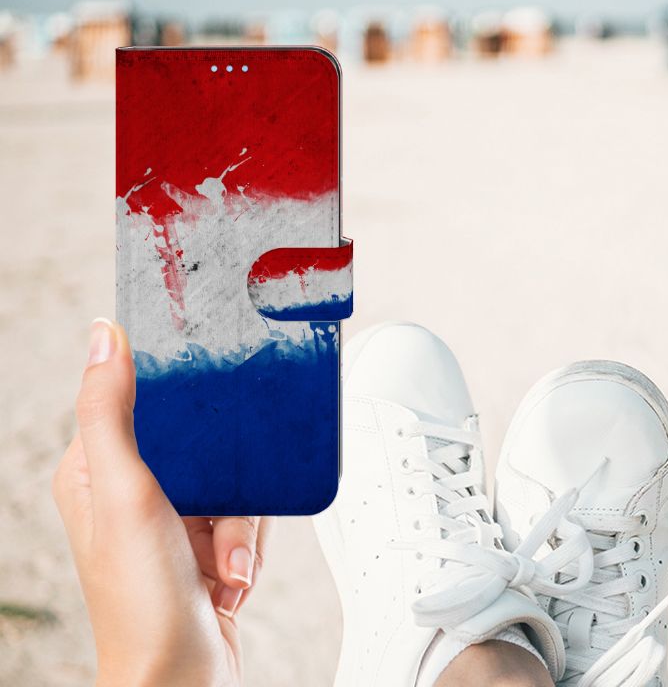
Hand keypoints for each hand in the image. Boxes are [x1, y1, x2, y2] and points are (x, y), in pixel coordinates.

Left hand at [52, 319, 270, 686]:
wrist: (183, 678)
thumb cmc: (142, 603)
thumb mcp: (126, 494)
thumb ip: (110, 413)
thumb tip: (103, 337)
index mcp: (95, 471)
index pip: (137, 401)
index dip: (178, 398)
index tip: (208, 393)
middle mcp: (132, 491)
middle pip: (202, 441)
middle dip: (227, 484)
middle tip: (222, 515)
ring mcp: (171, 519)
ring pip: (233, 478)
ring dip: (241, 524)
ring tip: (226, 560)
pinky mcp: (205, 542)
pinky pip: (248, 514)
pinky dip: (249, 544)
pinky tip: (232, 574)